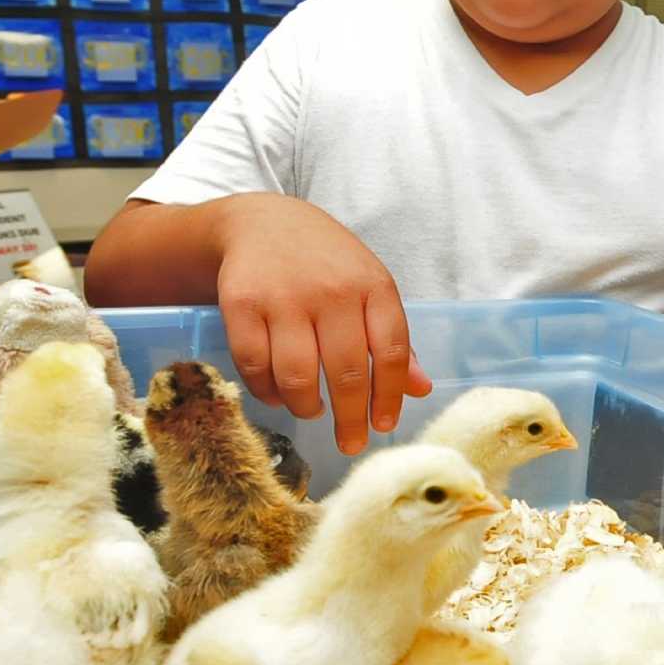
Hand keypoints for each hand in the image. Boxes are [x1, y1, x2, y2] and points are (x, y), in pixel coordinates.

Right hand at [212, 196, 431, 453]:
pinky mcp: (242, 304)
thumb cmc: (326, 263)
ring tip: (311, 410)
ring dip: (306, 407)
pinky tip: (278, 394)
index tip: (384, 425)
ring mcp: (284, 297)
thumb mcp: (369, 287)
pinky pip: (254, 365)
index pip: (392, 351)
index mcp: (373, 286)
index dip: (390, 396)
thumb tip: (421, 390)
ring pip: (297, 376)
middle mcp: (332, 291)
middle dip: (350, 419)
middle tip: (350, 442)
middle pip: (346, 371)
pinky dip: (266, 391)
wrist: (262, 222)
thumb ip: (394, 340)